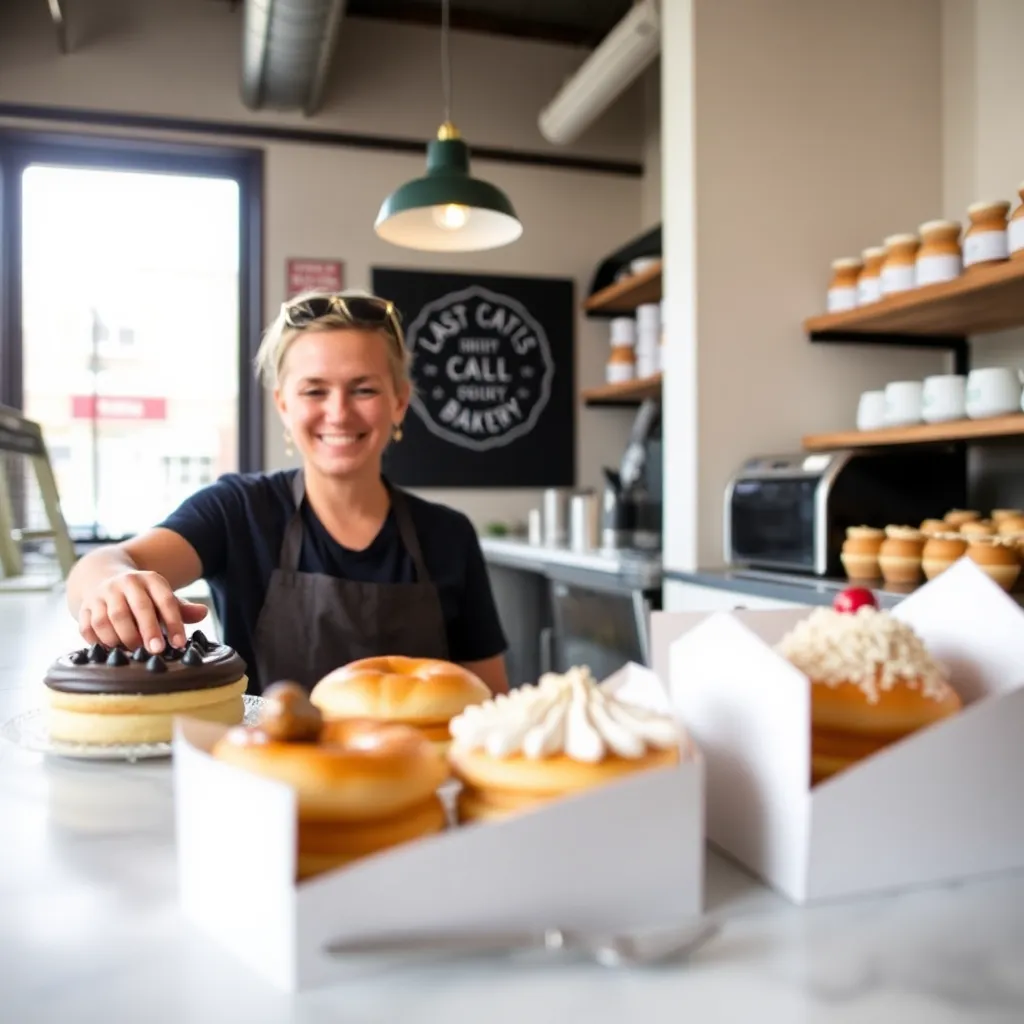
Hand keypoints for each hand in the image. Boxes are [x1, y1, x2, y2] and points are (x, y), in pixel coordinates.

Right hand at [78, 570, 208, 652]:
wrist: (105, 578)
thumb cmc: (143, 596)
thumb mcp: (163, 596)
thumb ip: (182, 608)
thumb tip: (203, 613)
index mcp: (150, 579)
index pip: (165, 600)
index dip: (173, 622)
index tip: (180, 644)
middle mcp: (125, 583)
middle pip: (136, 608)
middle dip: (147, 631)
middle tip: (156, 651)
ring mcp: (102, 594)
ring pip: (108, 619)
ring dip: (121, 638)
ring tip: (132, 652)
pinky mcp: (84, 607)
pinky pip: (87, 627)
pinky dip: (98, 641)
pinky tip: (110, 651)